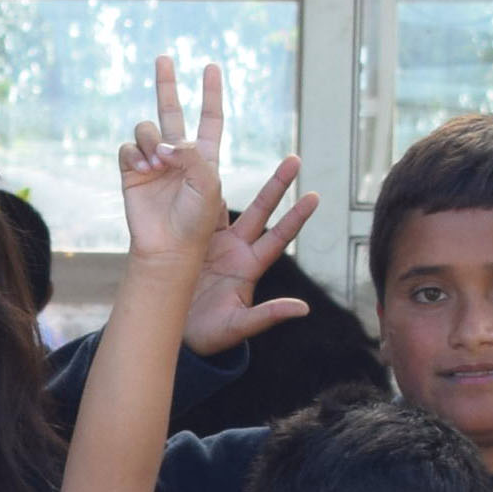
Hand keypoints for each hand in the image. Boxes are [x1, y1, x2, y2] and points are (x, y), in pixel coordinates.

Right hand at [118, 58, 226, 270]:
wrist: (168, 248)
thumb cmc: (194, 221)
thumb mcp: (208, 184)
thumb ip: (190, 155)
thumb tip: (163, 142)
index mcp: (203, 156)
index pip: (209, 118)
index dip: (211, 93)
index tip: (211, 67)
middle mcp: (178, 155)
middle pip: (172, 110)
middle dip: (167, 84)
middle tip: (164, 58)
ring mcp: (154, 162)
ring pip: (147, 129)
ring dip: (152, 139)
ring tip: (158, 162)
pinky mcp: (132, 171)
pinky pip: (128, 148)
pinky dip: (136, 154)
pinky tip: (145, 169)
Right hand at [182, 156, 320, 357]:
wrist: (177, 335)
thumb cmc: (212, 336)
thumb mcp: (239, 326)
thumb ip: (269, 315)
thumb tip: (303, 309)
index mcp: (250, 267)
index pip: (280, 238)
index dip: (296, 218)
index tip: (315, 196)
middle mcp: (236, 250)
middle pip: (261, 211)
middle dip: (277, 185)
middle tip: (296, 159)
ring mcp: (213, 244)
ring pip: (226, 204)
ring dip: (234, 181)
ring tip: (247, 156)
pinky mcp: (190, 243)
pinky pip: (197, 212)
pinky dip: (200, 192)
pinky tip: (202, 168)